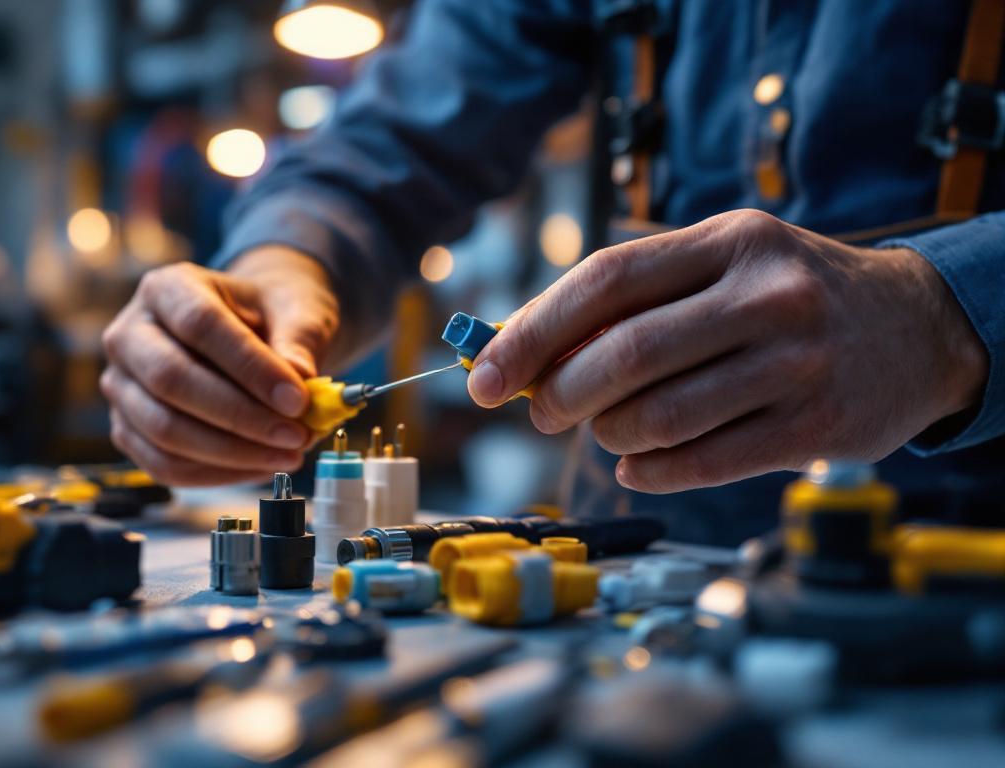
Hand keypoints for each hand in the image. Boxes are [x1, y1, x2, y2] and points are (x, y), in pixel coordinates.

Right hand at [100, 246, 339, 485]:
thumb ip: (299, 338)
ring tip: (288, 454)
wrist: (250, 330)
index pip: (200, 324)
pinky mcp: (126, 429)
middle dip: (239, 416)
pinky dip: (217, 474)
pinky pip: (164, 465)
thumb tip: (301, 377)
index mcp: (166, 288)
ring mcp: (121, 385)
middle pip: (170, 380)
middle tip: (296, 435)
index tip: (298, 399)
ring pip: (163, 431)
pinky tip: (261, 466)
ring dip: (232, 453)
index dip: (249, 366)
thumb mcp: (295, 309)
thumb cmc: (269, 315)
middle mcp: (129, 334)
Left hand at [468, 209, 986, 492]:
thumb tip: (519, 347)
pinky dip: (649, 472)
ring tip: (604, 431)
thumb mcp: (722, 264)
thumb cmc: (787, 296)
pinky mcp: (815, 428)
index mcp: (729, 241)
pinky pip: (701, 463)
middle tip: (541, 411)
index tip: (484, 376)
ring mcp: (796, 363)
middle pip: (625, 354)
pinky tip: (638, 464)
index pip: (604, 280)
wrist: (919, 329)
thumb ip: (631, 299)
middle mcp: (766, 295)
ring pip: (658, 417)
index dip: (532, 331)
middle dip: (560, 394)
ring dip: (608, 435)